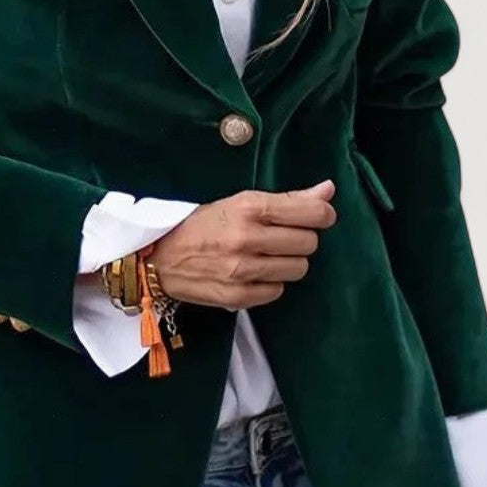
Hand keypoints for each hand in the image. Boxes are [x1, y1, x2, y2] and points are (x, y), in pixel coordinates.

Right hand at [149, 180, 335, 309]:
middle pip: (308, 243)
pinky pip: (278, 290)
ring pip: (298, 268)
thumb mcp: (239, 202)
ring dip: (289, 262)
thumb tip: (328, 190)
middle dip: (301, 239)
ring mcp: (243, 270)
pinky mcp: (238, 296)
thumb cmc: (200, 224)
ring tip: (268, 255)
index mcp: (249, 207)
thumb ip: (287, 199)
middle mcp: (247, 238)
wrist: (157, 257)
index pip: (311, 213)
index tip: (318, 216)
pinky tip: (255, 273)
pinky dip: (271, 282)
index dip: (322, 214)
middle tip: (283, 236)